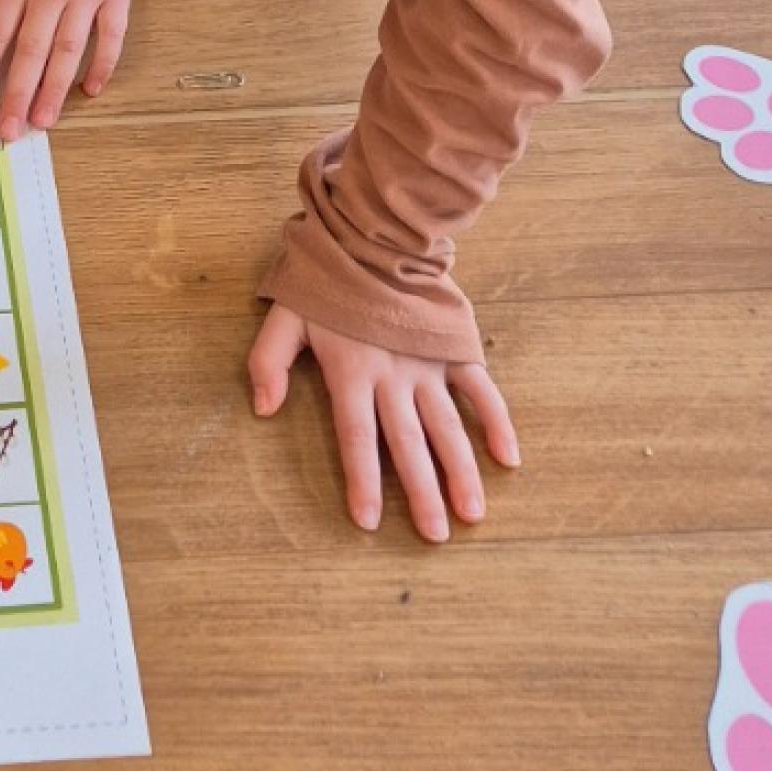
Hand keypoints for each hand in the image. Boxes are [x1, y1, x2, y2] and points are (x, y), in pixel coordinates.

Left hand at [248, 304, 520, 542]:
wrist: (375, 234)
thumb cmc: (327, 281)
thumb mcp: (284, 315)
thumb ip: (268, 362)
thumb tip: (263, 410)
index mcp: (352, 371)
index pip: (355, 436)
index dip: (361, 480)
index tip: (367, 522)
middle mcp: (394, 375)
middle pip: (408, 442)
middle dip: (422, 491)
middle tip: (435, 536)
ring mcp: (428, 363)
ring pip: (447, 425)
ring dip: (461, 469)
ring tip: (472, 512)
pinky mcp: (453, 347)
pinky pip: (480, 388)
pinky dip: (496, 420)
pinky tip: (508, 457)